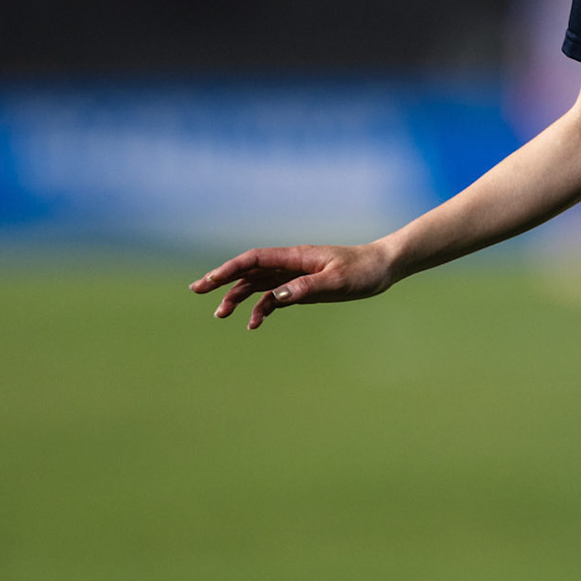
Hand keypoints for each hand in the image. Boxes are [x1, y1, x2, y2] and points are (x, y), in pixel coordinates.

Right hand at [188, 243, 393, 329]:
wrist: (383, 268)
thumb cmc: (363, 270)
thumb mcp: (337, 280)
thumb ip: (306, 287)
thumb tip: (276, 297)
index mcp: (296, 256)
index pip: (254, 259)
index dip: (229, 269)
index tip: (209, 281)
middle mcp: (291, 264)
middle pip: (249, 270)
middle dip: (222, 280)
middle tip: (197, 291)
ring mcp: (296, 276)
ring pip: (258, 285)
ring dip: (238, 297)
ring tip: (220, 315)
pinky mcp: (303, 287)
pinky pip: (275, 297)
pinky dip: (261, 308)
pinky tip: (253, 324)